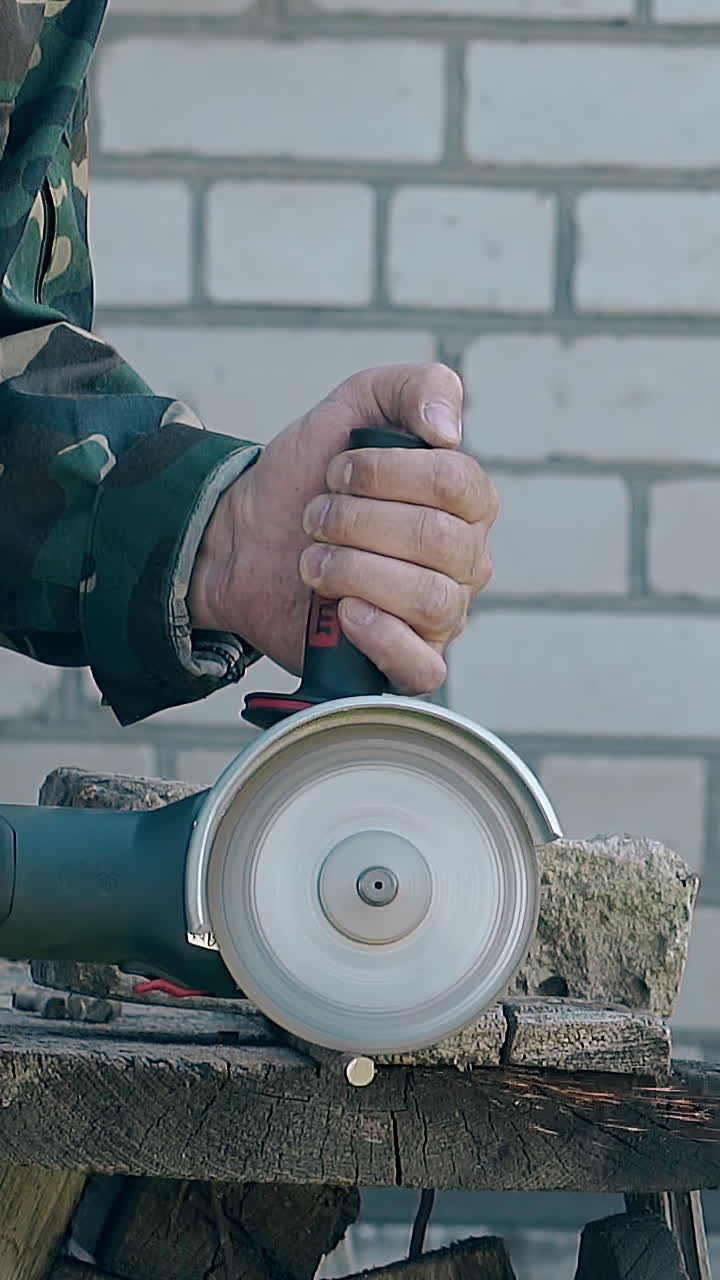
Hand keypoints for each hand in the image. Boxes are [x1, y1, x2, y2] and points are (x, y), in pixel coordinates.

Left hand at [189, 363, 498, 695]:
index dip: (385, 474)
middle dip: (357, 521)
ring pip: (430, 600)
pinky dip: (383, 637)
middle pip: (439, 542)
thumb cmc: (307, 479)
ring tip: (313, 562)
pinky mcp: (407, 662)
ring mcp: (441, 615)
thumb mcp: (354, 406)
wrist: (244, 539)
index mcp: (466, 501)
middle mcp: (465, 560)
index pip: (457, 483)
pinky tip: (344, 612)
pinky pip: (425, 669)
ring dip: (354, 571)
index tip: (334, 470)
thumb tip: (448, 429)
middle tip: (313, 517)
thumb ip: (414, 388)